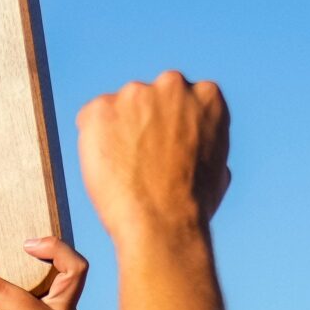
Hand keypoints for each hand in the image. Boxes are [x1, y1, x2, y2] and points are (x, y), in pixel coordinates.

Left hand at [77, 72, 230, 244]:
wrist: (162, 224)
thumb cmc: (193, 207)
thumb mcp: (218, 168)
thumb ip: (203, 142)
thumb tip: (194, 146)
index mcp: (207, 96)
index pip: (181, 100)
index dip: (169, 128)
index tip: (164, 150)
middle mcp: (173, 85)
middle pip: (149, 100)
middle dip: (143, 124)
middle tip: (141, 162)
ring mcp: (135, 93)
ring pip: (119, 110)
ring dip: (118, 133)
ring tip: (125, 172)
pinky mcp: (100, 108)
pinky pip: (91, 120)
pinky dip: (93, 142)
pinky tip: (108, 170)